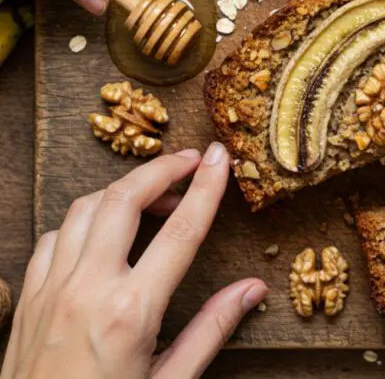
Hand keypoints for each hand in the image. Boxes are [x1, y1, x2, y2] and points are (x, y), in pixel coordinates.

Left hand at [1, 144, 267, 378]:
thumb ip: (212, 329)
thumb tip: (253, 289)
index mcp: (131, 312)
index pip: (181, 231)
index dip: (205, 188)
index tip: (218, 158)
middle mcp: (87, 289)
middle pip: (124, 200)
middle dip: (160, 169)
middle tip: (189, 160)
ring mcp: (51, 289)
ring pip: (85, 208)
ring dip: (122, 189)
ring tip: (154, 194)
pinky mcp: (27, 297)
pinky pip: (55, 235)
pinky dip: (84, 218)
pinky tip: (104, 230)